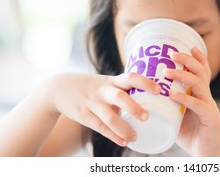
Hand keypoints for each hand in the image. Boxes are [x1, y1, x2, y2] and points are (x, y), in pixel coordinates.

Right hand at [46, 72, 160, 146]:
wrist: (59, 88)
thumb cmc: (91, 86)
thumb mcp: (106, 82)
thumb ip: (123, 89)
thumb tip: (149, 98)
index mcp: (112, 81)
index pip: (130, 77)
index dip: (145, 83)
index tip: (159, 90)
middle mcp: (103, 91)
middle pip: (119, 97)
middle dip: (133, 107)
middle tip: (147, 116)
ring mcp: (92, 103)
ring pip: (108, 117)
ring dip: (123, 128)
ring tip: (135, 137)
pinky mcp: (84, 115)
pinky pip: (100, 127)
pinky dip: (113, 136)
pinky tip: (123, 142)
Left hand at [164, 47, 219, 155]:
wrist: (207, 154)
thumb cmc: (190, 134)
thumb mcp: (177, 115)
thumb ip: (168, 105)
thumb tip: (146, 95)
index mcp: (200, 94)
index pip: (202, 72)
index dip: (197, 58)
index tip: (188, 46)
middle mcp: (207, 97)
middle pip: (201, 72)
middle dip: (187, 60)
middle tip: (172, 54)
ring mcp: (209, 106)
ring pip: (199, 84)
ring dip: (182, 76)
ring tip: (167, 72)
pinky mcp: (210, 118)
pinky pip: (198, 105)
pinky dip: (184, 98)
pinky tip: (172, 95)